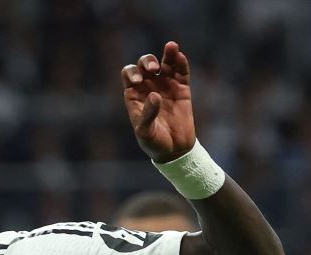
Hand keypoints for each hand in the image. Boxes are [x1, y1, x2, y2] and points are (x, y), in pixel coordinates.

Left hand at [122, 42, 195, 161]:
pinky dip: (180, 62)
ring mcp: (166, 85)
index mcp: (135, 95)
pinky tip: (179, 55)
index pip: (129, 74)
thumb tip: (155, 95)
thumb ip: (148, 114)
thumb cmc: (153, 143)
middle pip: (145, 64)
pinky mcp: (182, 88)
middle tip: (154, 70)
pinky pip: (181, 71)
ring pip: (164, 63)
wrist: (174, 150)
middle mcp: (149, 86)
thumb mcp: (145, 132)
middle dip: (148, 62)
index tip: (139, 81)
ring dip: (166, 54)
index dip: (132, 73)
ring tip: (170, 48)